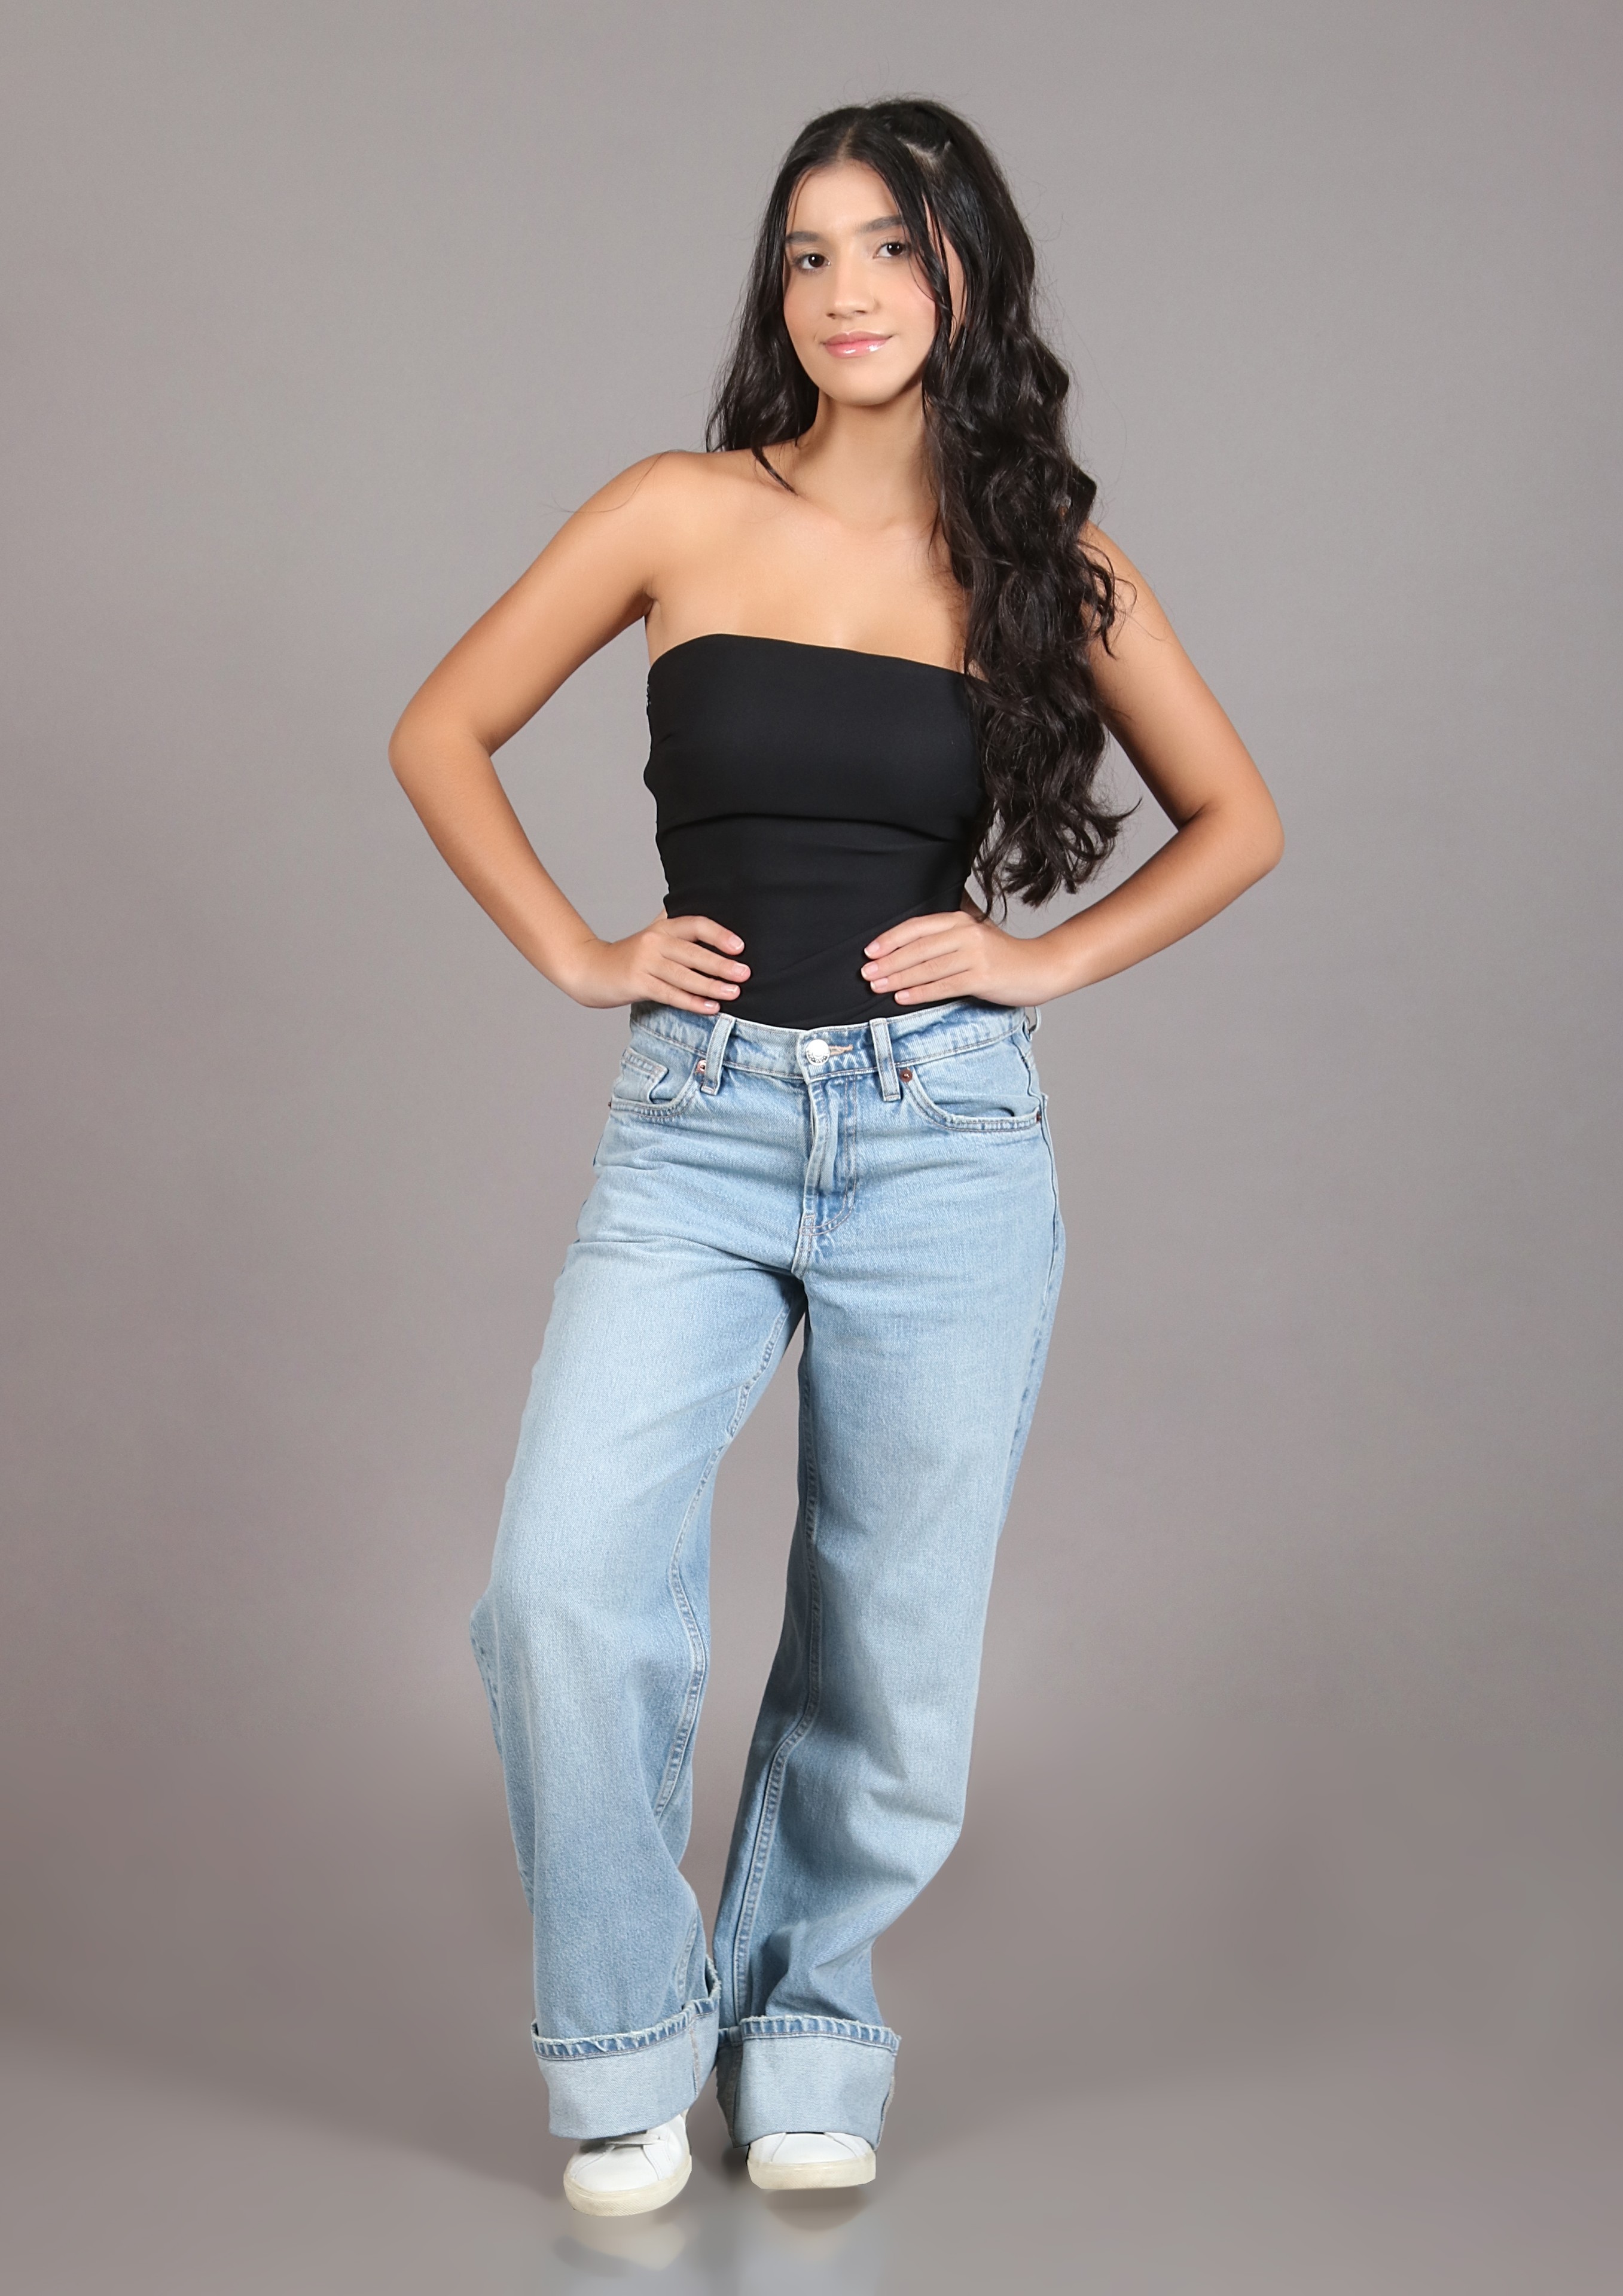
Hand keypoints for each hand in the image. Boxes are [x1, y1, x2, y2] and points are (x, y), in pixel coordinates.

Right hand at [564, 913, 748, 1014]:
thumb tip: (713, 923)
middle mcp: (654, 941)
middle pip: (693, 952)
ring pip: (684, 976)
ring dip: (711, 986)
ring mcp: (644, 962)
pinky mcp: (637, 983)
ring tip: (734, 993)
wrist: (590, 969)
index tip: (739, 946)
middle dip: (721, 964)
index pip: (695, 924)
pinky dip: (692, 1002)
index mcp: (662, 927)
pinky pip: (670, 994)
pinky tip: (710, 1008)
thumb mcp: (652, 935)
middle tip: (745, 973)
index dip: (718, 934)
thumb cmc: (629, 955)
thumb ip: (677, 928)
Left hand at [861, 904, 1060, 1006]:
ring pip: (928, 968)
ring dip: (898, 978)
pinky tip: (903, 997)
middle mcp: (966, 933)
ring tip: (877, 986)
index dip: (891, 939)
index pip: (917, 927)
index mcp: (961, 920)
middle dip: (888, 962)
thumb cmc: (1003, 956)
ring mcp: (975, 955)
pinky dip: (921, 992)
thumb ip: (947, 935)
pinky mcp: (982, 977)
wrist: (1041, 967)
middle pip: (918, 948)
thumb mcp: (975, 935)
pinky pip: (944, 986)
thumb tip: (908, 942)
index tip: (869, 951)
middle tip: (866, 973)